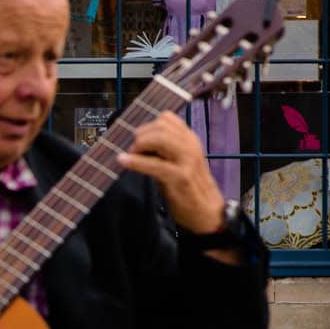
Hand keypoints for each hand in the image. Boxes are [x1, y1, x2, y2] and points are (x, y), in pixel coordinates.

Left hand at [118, 112, 226, 232]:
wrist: (206, 210)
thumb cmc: (187, 186)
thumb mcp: (176, 161)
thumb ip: (161, 149)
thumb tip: (136, 142)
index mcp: (189, 139)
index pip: (167, 118)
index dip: (147, 126)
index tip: (137, 139)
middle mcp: (190, 145)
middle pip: (161, 125)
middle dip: (140, 135)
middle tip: (131, 150)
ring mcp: (187, 160)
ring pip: (160, 139)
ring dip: (139, 145)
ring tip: (130, 156)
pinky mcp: (180, 177)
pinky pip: (155, 164)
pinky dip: (136, 162)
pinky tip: (124, 161)